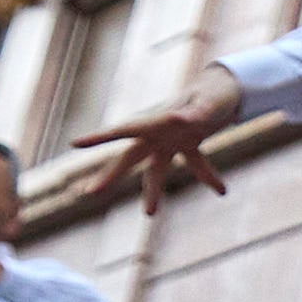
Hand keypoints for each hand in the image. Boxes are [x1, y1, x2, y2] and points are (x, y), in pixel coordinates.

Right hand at [78, 63, 245, 213]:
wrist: (226, 87)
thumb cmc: (214, 92)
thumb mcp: (208, 102)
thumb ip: (195, 113)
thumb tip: (177, 120)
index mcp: (156, 119)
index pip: (123, 130)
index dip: (99, 138)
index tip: (74, 143)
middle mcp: (158, 133)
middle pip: (130, 157)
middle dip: (111, 174)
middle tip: (91, 192)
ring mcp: (171, 141)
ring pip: (156, 169)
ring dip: (153, 191)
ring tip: (149, 214)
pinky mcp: (190, 144)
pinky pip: (196, 164)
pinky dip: (209, 178)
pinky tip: (222, 191)